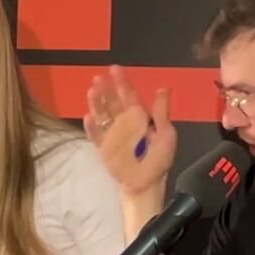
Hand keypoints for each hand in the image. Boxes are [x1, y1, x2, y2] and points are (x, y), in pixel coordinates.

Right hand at [82, 65, 176, 194]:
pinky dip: (91, 127)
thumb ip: (161, 113)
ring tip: (91, 91)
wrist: (145, 185)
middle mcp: (123, 123)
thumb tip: (163, 88)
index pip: (129, 96)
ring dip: (96, 103)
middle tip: (98, 78)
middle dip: (105, 90)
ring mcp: (111, 135)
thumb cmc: (158, 160)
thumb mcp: (166, 134)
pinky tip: (88, 117)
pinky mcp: (102, 148)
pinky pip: (95, 135)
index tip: (115, 69)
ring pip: (101, 115)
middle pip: (111, 103)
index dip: (122, 82)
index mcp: (139, 118)